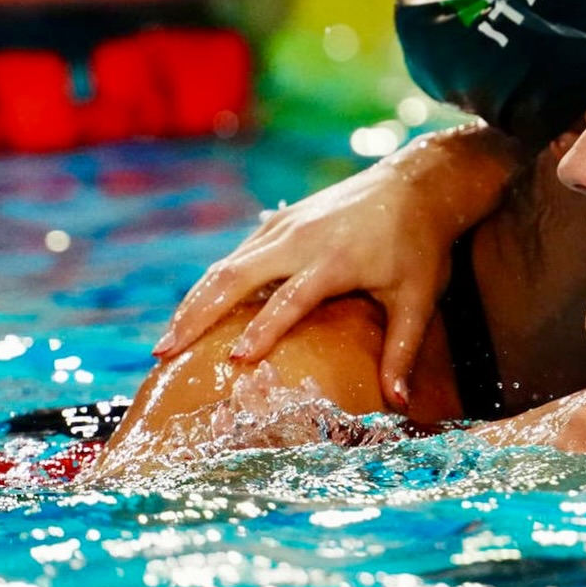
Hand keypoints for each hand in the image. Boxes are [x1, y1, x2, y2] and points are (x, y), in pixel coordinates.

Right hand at [153, 122, 517, 406]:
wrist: (419, 182)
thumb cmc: (422, 245)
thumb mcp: (419, 298)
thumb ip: (403, 351)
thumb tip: (399, 404)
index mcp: (335, 258)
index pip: (290, 299)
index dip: (262, 330)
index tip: (233, 359)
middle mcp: (302, 238)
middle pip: (237, 275)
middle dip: (198, 314)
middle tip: (163, 353)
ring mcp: (288, 224)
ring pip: (228, 263)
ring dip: (195, 299)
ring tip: (166, 340)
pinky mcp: (284, 219)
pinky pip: (240, 252)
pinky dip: (213, 281)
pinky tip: (195, 309)